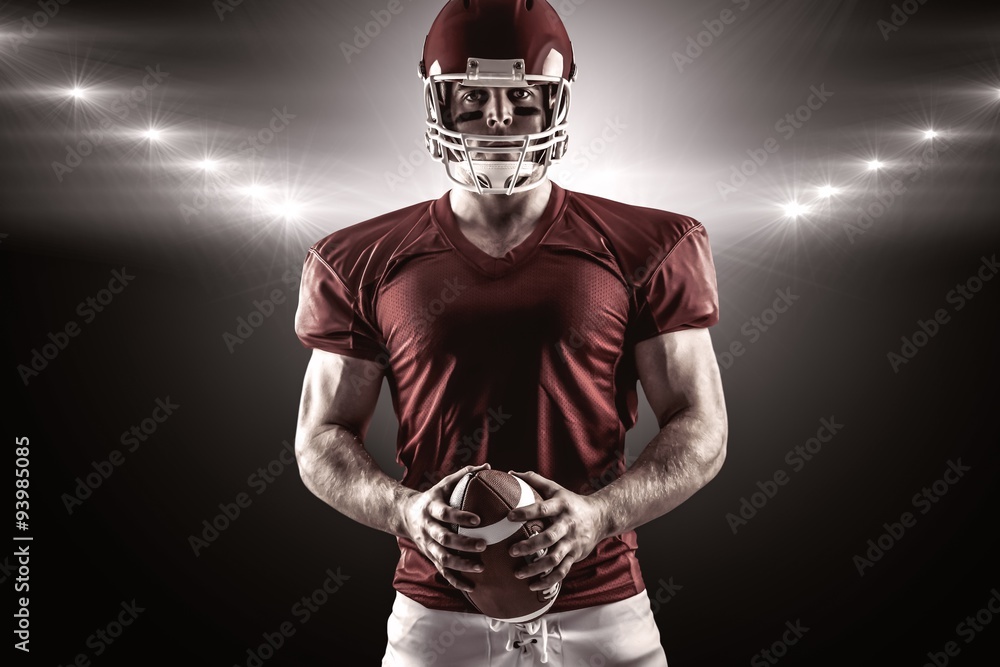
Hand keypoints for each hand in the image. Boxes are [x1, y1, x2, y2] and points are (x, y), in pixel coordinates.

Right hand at [399, 463, 490, 592]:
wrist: (405, 514)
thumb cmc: (433, 497)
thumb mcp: (444, 484)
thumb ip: (465, 475)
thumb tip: (488, 466)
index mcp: (431, 509)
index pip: (445, 513)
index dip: (460, 517)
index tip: (478, 520)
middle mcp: (427, 528)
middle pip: (443, 539)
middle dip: (463, 544)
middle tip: (483, 544)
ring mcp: (427, 545)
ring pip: (442, 558)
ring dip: (461, 565)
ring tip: (481, 567)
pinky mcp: (430, 557)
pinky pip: (443, 571)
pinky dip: (456, 580)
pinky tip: (472, 587)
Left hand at [506, 470, 607, 591]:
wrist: (601, 517)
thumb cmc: (570, 501)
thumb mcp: (555, 488)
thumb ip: (534, 480)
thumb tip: (510, 473)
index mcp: (561, 506)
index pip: (542, 509)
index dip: (526, 512)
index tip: (509, 517)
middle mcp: (567, 525)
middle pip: (549, 537)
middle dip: (530, 546)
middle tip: (511, 551)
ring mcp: (572, 542)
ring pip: (555, 558)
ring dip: (536, 568)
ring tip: (518, 573)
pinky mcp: (575, 556)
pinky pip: (562, 571)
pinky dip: (548, 580)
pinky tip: (533, 586)